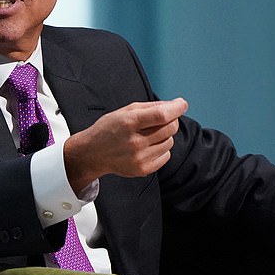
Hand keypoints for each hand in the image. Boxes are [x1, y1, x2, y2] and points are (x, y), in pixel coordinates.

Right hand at [63, 98, 188, 192]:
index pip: (161, 115)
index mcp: (129, 123)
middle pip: (170, 128)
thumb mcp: (125, 111)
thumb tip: (175, 105)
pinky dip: (162, 149)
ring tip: (149, 135)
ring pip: (170, 142)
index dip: (176, 108)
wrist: (92, 153)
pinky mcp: (142, 170)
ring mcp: (139, 158)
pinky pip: (166, 156)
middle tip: (163, 119)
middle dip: (171, 120)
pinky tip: (148, 146)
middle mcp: (134, 142)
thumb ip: (151, 107)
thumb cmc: (109, 129)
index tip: (182, 104)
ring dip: (165, 136)